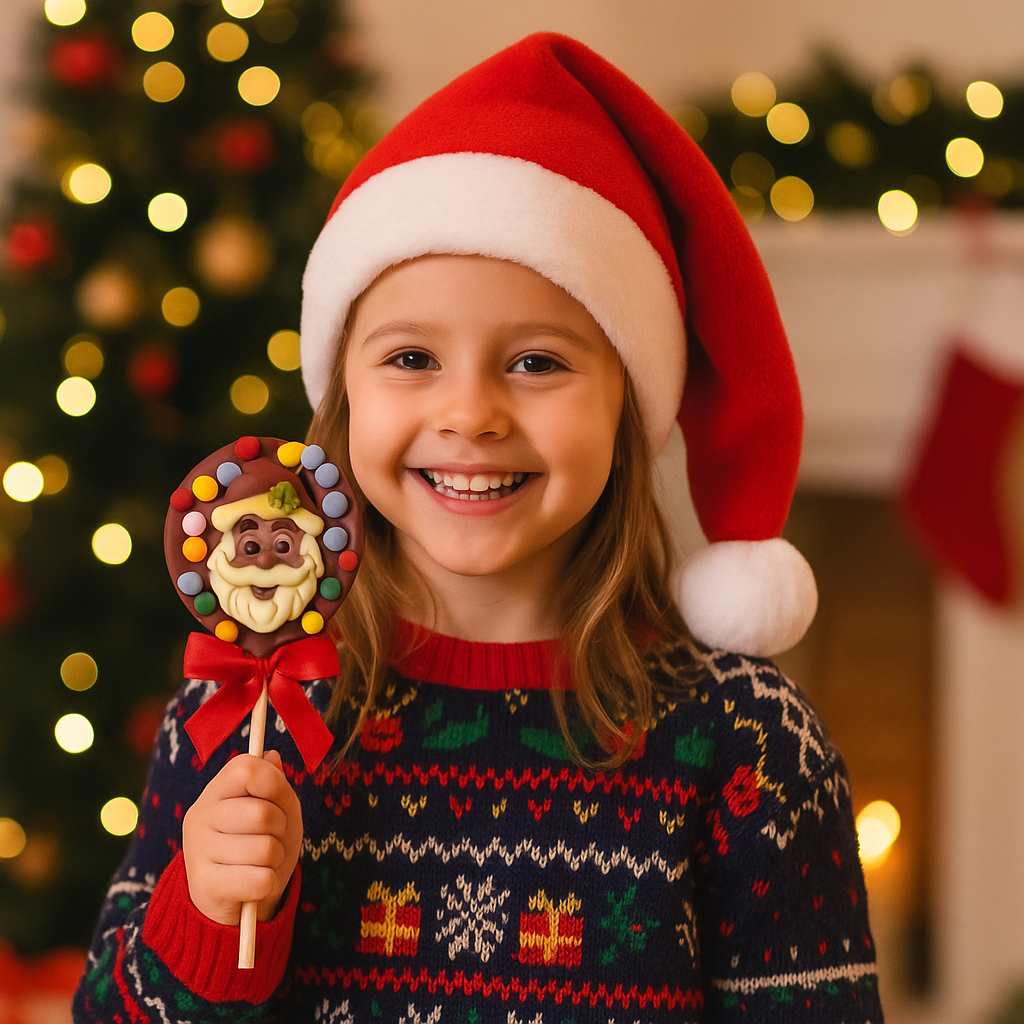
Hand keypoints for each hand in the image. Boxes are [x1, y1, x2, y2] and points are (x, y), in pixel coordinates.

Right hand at [182, 750, 302, 925]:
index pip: (248, 769)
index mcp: (216, 789)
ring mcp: (198, 850)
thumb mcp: (278, 807)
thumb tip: (272, 756)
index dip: (274, 784)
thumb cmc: (260, 840)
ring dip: (275, 859)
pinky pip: (261, 880)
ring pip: (265, 849)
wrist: (236, 895)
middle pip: (263, 814)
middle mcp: (200, 815)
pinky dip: (268, 883)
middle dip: (281, 829)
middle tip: (271, 837)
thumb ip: (275, 782)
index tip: (276, 799)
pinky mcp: (204, 886)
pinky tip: (253, 883)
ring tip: (260, 862)